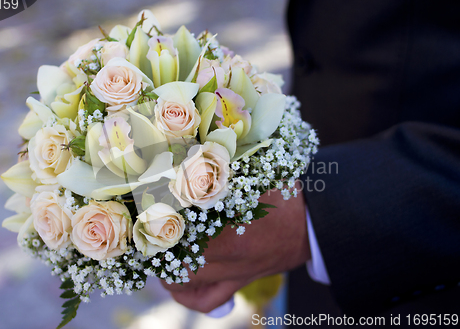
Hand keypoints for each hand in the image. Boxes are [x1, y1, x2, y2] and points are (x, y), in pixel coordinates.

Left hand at [161, 185, 310, 312]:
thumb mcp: (256, 178)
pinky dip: (186, 297)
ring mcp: (233, 274)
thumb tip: (189, 159)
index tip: (147, 213)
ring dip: (166, 270)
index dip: (158, 223)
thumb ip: (223, 173)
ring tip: (158, 255)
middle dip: (157, 246)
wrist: (313, 226)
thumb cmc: (284, 197)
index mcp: (229, 229)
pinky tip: (177, 285)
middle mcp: (228, 257)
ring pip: (184, 283)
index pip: (179, 231)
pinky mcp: (239, 283)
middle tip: (148, 232)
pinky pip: (207, 301)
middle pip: (175, 258)